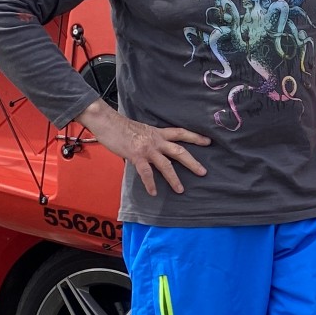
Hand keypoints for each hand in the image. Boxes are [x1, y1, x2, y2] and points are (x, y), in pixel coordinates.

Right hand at [77, 100, 209, 195]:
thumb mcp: (141, 131)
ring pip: (166, 165)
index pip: (180, 133)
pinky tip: (153, 192)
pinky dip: (150, 183)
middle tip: (204, 172)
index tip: (208, 141)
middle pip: (179, 151)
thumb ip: (149, 141)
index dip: (195, 137)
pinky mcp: (136, 155)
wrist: (107, 122)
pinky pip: (146, 172)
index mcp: (158, 133)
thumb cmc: (121, 127)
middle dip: (192, 162)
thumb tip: (151, 152)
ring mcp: (147, 148)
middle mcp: (156, 140)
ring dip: (174, 179)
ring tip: (180, 190)